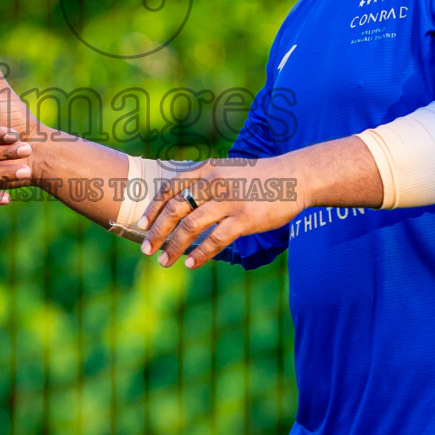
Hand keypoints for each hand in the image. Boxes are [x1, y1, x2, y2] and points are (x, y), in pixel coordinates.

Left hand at [139, 155, 307, 268]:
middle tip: (145, 249)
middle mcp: (214, 183)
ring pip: (191, 226)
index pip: (170, 188)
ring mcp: (229, 201)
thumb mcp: (228, 170)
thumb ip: (206, 182)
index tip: (140, 225)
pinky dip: (200, 254)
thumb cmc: (260, 177)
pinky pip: (215, 239)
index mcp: (207, 170)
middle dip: (156, 231)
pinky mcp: (244, 219)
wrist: (294, 178)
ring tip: (163, 261)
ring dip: (174, 246)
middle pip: (175, 209)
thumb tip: (181, 202)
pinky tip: (191, 264)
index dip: (152, 208)